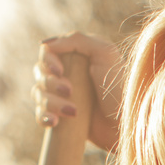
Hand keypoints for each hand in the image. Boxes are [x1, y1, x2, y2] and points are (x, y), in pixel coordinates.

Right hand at [33, 33, 122, 152]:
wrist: (126, 124)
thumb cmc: (120, 88)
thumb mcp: (106, 54)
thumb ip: (79, 40)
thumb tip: (46, 44)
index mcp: (76, 55)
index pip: (47, 52)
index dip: (48, 60)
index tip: (60, 71)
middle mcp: (67, 73)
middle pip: (40, 72)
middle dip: (51, 83)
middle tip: (70, 92)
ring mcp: (62, 96)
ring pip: (38, 93)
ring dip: (51, 102)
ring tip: (73, 112)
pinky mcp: (61, 116)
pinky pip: (40, 114)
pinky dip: (44, 117)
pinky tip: (55, 122)